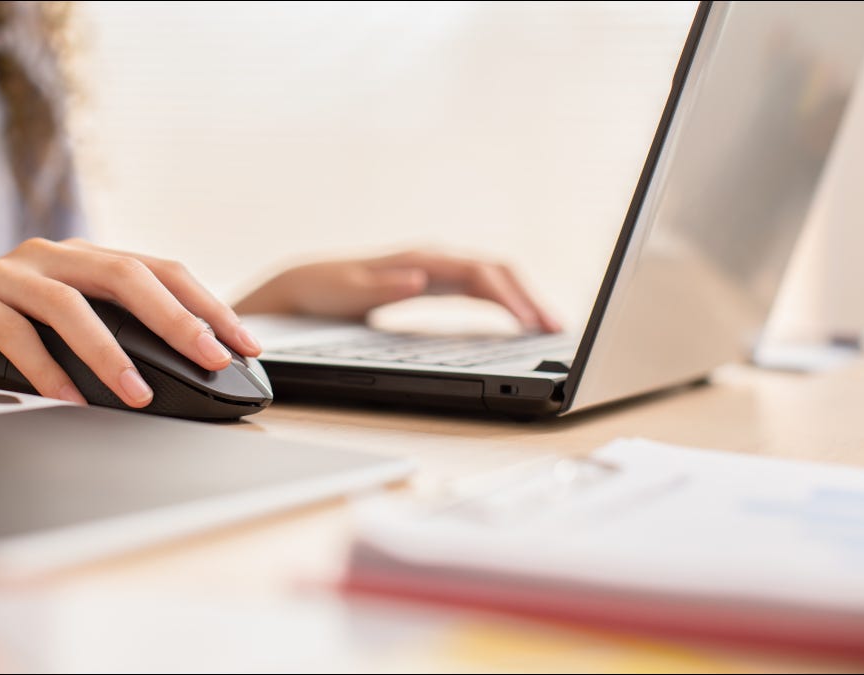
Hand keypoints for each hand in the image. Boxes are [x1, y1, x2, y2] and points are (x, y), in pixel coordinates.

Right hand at [0, 238, 261, 407]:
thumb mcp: (63, 327)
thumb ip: (112, 334)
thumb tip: (183, 374)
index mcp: (86, 259)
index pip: (163, 271)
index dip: (208, 305)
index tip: (244, 344)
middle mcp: (54, 256)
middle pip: (127, 275)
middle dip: (177, 319)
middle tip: (210, 358)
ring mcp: (8, 272)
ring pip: (70, 304)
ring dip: (110, 353)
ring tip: (139, 395)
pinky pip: (14, 332)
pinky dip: (45, 369)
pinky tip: (67, 401)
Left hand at [234, 249, 560, 332]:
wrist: (306, 284)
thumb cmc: (328, 288)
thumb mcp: (350, 290)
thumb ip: (384, 284)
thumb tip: (418, 278)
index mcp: (420, 260)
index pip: (478, 274)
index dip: (507, 297)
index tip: (527, 322)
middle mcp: (434, 259)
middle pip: (497, 272)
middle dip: (529, 298)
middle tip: (556, 328)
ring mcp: (436, 269)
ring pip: (493, 278)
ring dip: (523, 299)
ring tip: (550, 327)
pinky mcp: (434, 282)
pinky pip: (480, 288)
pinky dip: (505, 302)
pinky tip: (518, 322)